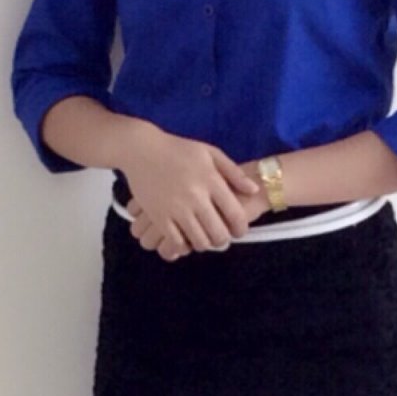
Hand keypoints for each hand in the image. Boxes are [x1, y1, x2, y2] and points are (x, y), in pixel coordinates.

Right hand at [118, 120, 259, 261]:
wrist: (143, 149)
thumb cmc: (179, 149)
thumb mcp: (210, 153)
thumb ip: (233, 173)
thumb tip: (253, 190)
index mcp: (211, 180)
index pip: (234, 214)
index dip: (241, 228)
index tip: (239, 230)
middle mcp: (196, 197)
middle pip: (218, 233)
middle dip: (224, 239)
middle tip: (221, 237)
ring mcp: (176, 208)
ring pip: (199, 241)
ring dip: (205, 244)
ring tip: (205, 237)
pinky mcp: (159, 216)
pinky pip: (176, 241)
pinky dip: (184, 245)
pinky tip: (185, 238)